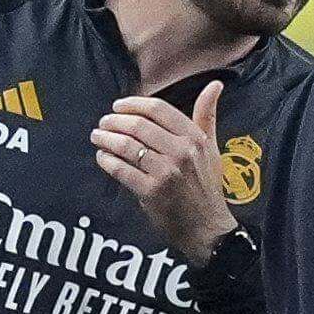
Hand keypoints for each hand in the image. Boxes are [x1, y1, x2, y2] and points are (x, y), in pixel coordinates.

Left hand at [91, 80, 234, 261]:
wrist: (208, 228)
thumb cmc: (207, 187)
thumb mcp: (211, 148)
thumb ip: (207, 116)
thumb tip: (215, 84)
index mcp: (194, 137)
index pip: (158, 109)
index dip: (132, 105)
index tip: (117, 107)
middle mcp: (182, 152)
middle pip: (138, 125)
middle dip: (114, 122)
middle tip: (103, 123)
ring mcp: (166, 172)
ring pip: (127, 146)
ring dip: (106, 139)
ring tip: (97, 137)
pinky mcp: (151, 192)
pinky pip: (122, 170)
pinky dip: (107, 161)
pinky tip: (102, 158)